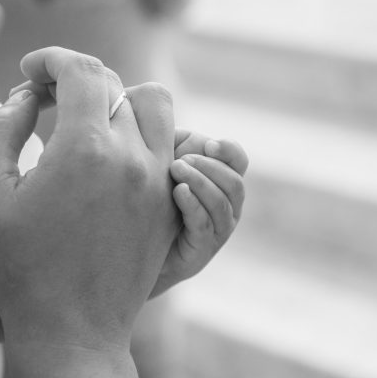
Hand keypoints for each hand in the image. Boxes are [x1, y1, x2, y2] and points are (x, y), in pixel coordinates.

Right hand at [0, 47, 177, 350]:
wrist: (73, 329)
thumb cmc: (21, 266)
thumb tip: (25, 95)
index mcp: (86, 149)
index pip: (82, 70)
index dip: (53, 58)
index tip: (31, 70)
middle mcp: (133, 157)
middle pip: (116, 85)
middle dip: (77, 82)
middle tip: (46, 102)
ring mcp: (159, 180)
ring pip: (155, 107)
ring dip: (120, 102)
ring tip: (87, 125)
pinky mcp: (169, 203)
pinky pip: (168, 144)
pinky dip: (142, 134)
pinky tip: (110, 158)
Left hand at [150, 128, 248, 295]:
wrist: (137, 250)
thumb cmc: (152, 201)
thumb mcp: (163, 166)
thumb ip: (175, 145)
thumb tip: (178, 128)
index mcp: (222, 182)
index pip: (239, 161)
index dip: (229, 150)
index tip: (209, 145)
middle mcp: (228, 206)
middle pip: (234, 182)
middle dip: (208, 167)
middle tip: (179, 161)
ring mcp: (218, 230)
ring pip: (221, 202)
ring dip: (200, 182)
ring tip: (175, 170)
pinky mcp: (202, 249)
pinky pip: (205, 223)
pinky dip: (194, 203)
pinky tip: (178, 192)